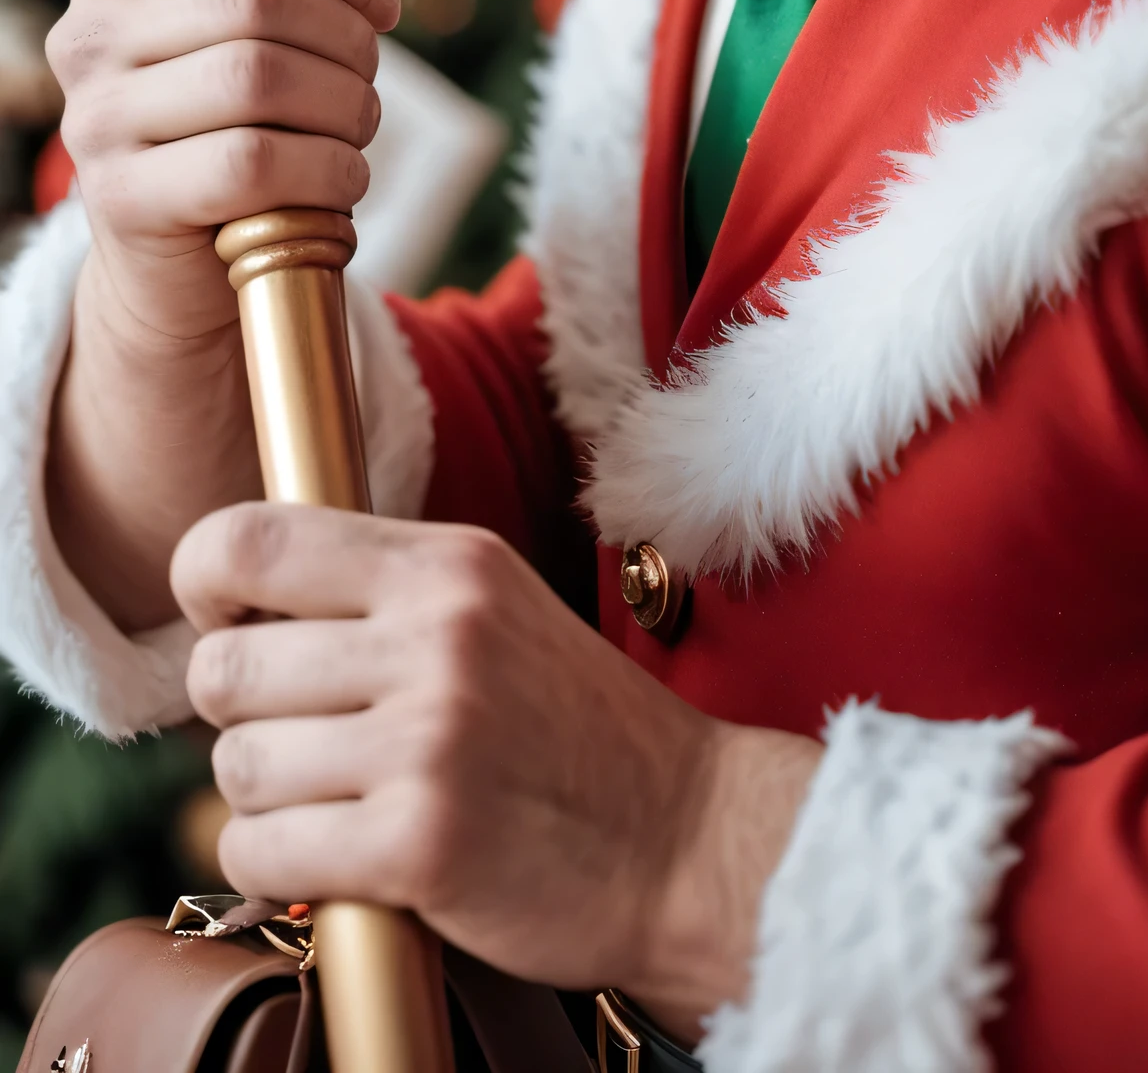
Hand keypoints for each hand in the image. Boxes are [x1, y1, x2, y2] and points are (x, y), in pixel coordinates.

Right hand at [43, 0, 399, 634]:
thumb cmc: (236, 110)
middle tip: (368, 75)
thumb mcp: (269, 15)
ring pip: (258, 77)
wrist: (181, 252)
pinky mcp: (119, 199)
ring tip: (357, 125)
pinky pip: (250, 165)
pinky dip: (326, 169)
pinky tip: (343, 176)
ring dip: (345, 104)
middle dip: (349, 37)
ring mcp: (92, 116)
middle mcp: (87, 29)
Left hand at [175, 505, 819, 1037]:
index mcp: (449, 564)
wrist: (685, 838)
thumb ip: (381, 591)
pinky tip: (340, 861)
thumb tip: (234, 596)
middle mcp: (438, 636)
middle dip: (239, 718)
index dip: (202, 582)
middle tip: (300, 741)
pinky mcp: (419, 845)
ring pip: (237, 768)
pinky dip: (279, 866)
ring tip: (338, 802)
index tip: (221, 623)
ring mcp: (429, 740)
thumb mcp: (494, 610)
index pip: (253, 540)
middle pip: (224, 670)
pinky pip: (263, 852)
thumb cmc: (572, 731)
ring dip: (264, 800)